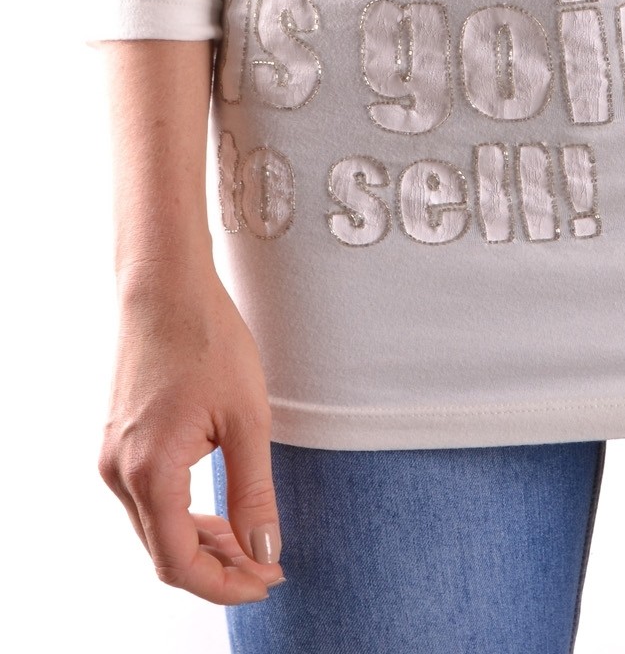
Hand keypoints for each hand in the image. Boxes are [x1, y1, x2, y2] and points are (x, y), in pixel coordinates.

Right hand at [98, 262, 285, 604]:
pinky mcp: (116, 442)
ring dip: (200, 544)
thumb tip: (264, 551)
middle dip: (218, 569)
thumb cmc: (208, 337)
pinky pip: (146, 499)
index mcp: (150, 472)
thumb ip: (254, 491)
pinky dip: (181, 515)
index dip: (225, 584)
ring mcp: (111, 457)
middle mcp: (118, 473)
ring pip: (154, 528)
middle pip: (163, 552)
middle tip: (268, 567)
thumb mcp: (247, 417)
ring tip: (250, 543)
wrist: (165, 284)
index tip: (266, 582)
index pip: (180, 563)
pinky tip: (217, 511)